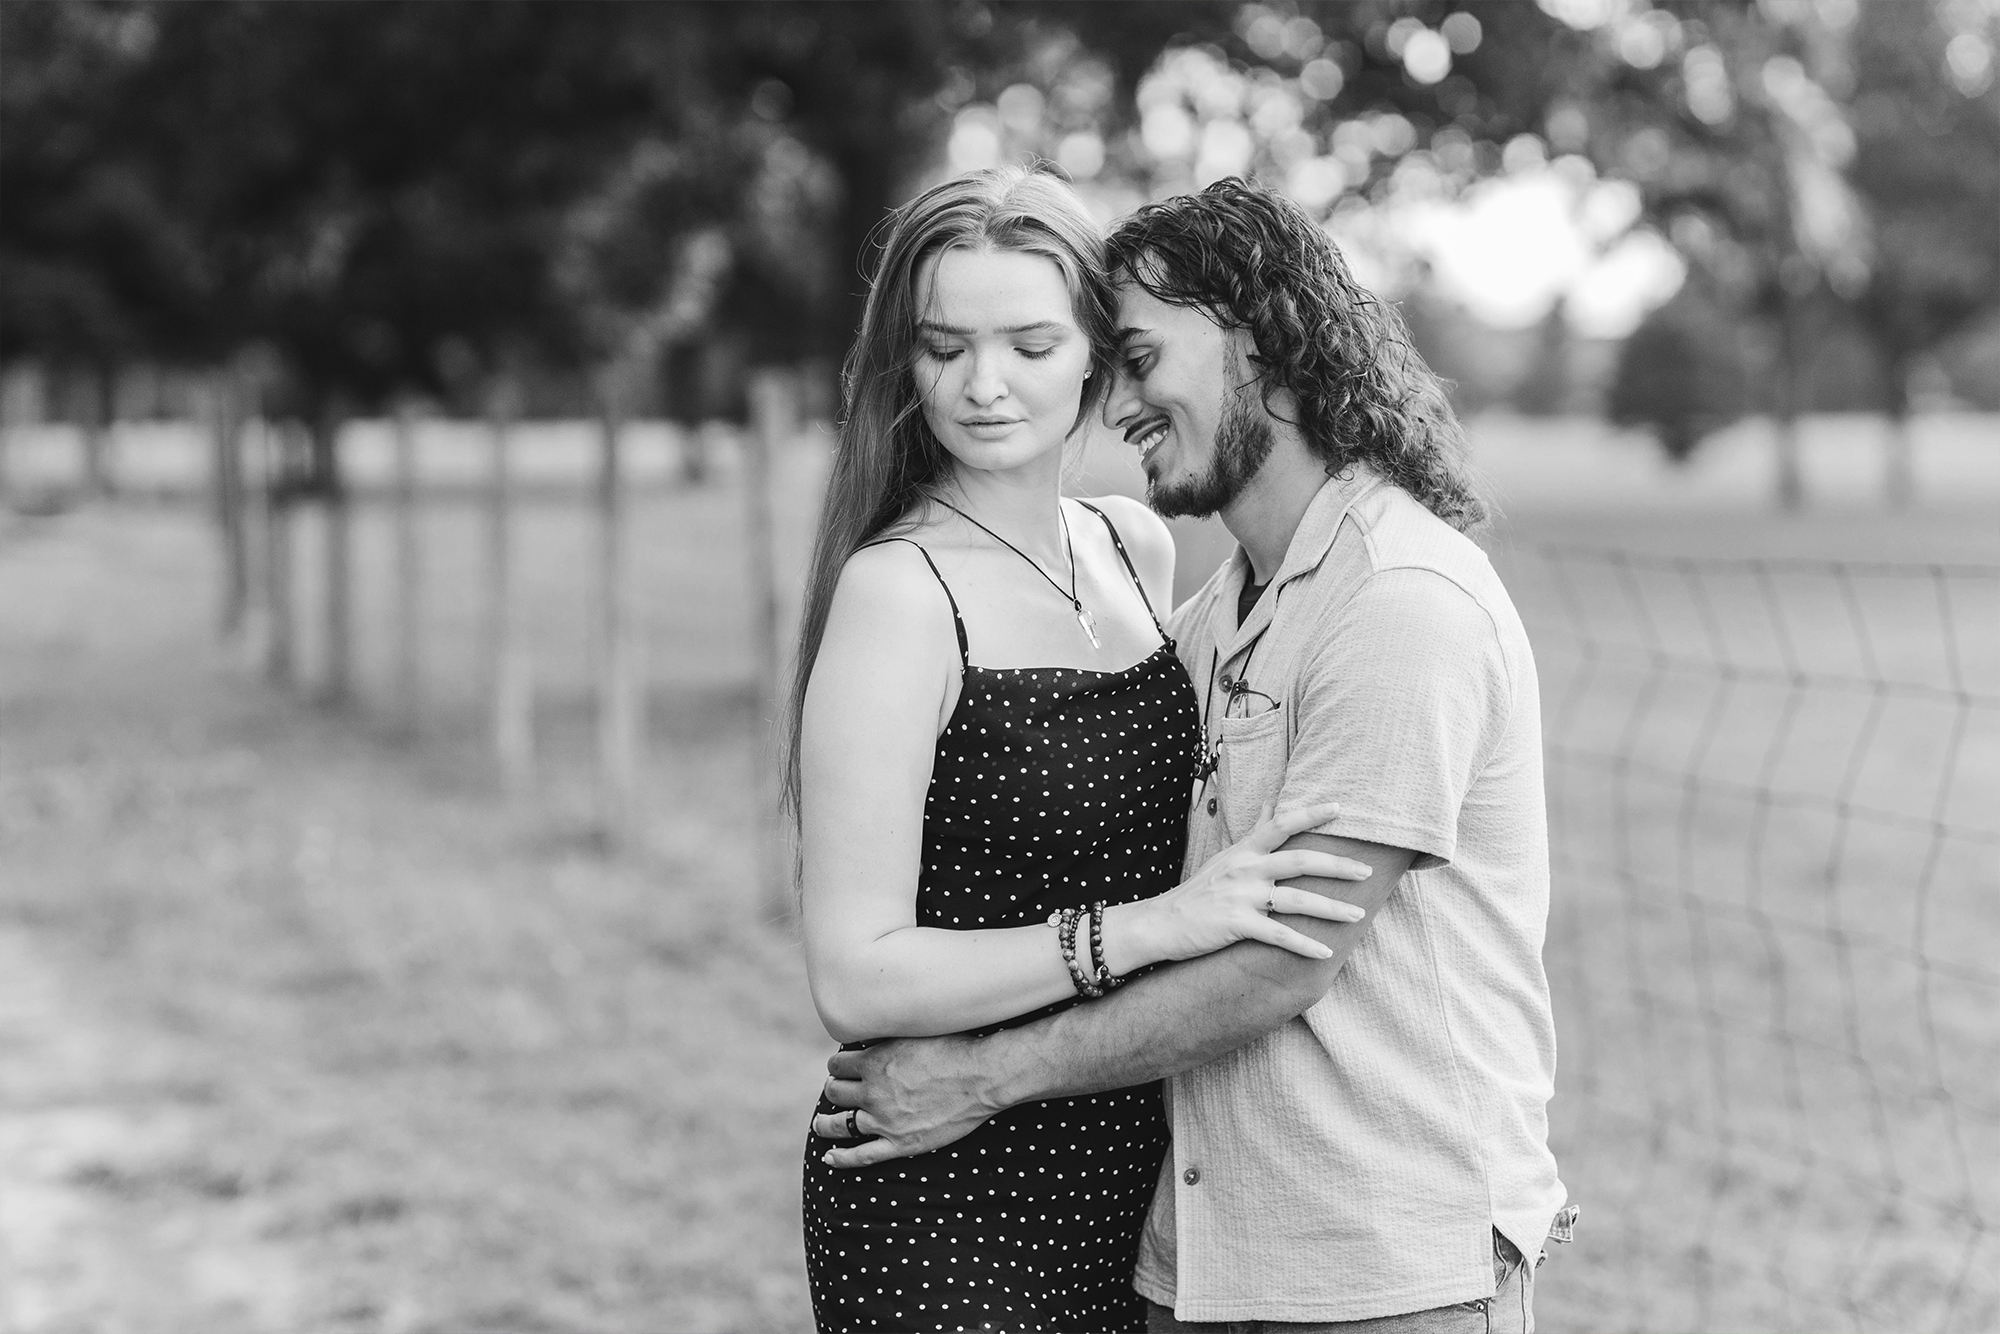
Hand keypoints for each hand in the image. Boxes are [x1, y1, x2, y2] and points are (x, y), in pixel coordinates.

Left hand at [810, 1036, 1000, 1169]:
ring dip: (826, 1123)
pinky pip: (862, 1156)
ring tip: (821, 1123)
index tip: (842, 1068)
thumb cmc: (953, 1048)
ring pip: (840, 1124)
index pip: (838, 1065)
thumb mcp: (914, 1032)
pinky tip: (829, 1158)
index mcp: (874, 1062)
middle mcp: (873, 1092)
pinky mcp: (900, 1143)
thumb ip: (888, 1037)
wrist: (981, 1077)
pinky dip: (842, 1158)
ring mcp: (884, 1121)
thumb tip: (871, 1034)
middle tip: (838, 1091)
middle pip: (835, 1093)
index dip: (838, 1066)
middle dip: (834, 1090)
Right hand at [1120, 801, 1368, 965]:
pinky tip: (1325, 953)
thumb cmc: (1199, 891)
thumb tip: (1270, 803)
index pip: (1281, 823)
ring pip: (1296, 900)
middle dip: (1337, 866)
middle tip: (1367, 871)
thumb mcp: (1225, 856)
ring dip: (1331, 909)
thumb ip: (1252, 832)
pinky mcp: (1236, 925)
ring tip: (1357, 915)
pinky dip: (1303, 945)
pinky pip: (1278, 935)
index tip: (1339, 808)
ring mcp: (1241, 896)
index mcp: (1244, 850)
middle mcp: (1245, 869)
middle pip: (1300, 860)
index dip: (1310, 814)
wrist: (1162, 922)